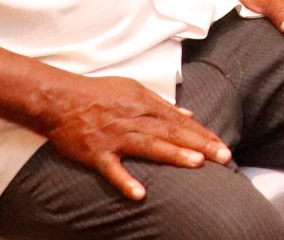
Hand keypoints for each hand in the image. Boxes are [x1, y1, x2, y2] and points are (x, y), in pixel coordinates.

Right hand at [37, 74, 230, 201]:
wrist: (59, 100)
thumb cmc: (98, 93)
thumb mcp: (133, 89)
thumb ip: (161, 103)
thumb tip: (187, 114)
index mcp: (144, 104)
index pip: (179, 120)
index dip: (202, 133)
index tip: (221, 144)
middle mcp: (133, 119)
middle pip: (171, 132)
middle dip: (200, 143)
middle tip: (224, 155)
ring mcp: (115, 137)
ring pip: (149, 146)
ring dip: (174, 154)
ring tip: (197, 163)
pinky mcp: (96, 153)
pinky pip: (112, 169)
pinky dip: (125, 181)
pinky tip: (141, 194)